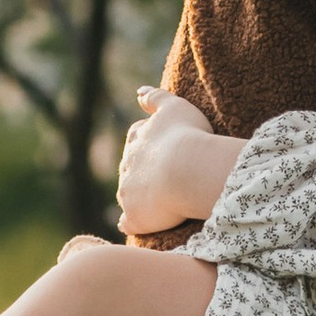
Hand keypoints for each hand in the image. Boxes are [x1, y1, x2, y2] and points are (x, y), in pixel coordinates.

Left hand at [117, 85, 241, 235]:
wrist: (188, 170)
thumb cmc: (187, 136)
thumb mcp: (174, 106)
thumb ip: (155, 97)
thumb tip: (138, 92)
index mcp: (137, 139)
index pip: (137, 137)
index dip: (147, 141)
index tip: (159, 146)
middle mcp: (128, 165)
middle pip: (130, 166)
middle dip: (140, 169)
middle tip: (160, 175)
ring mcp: (129, 192)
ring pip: (128, 192)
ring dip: (135, 194)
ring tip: (151, 199)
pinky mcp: (136, 216)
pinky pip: (128, 221)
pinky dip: (128, 222)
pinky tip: (127, 223)